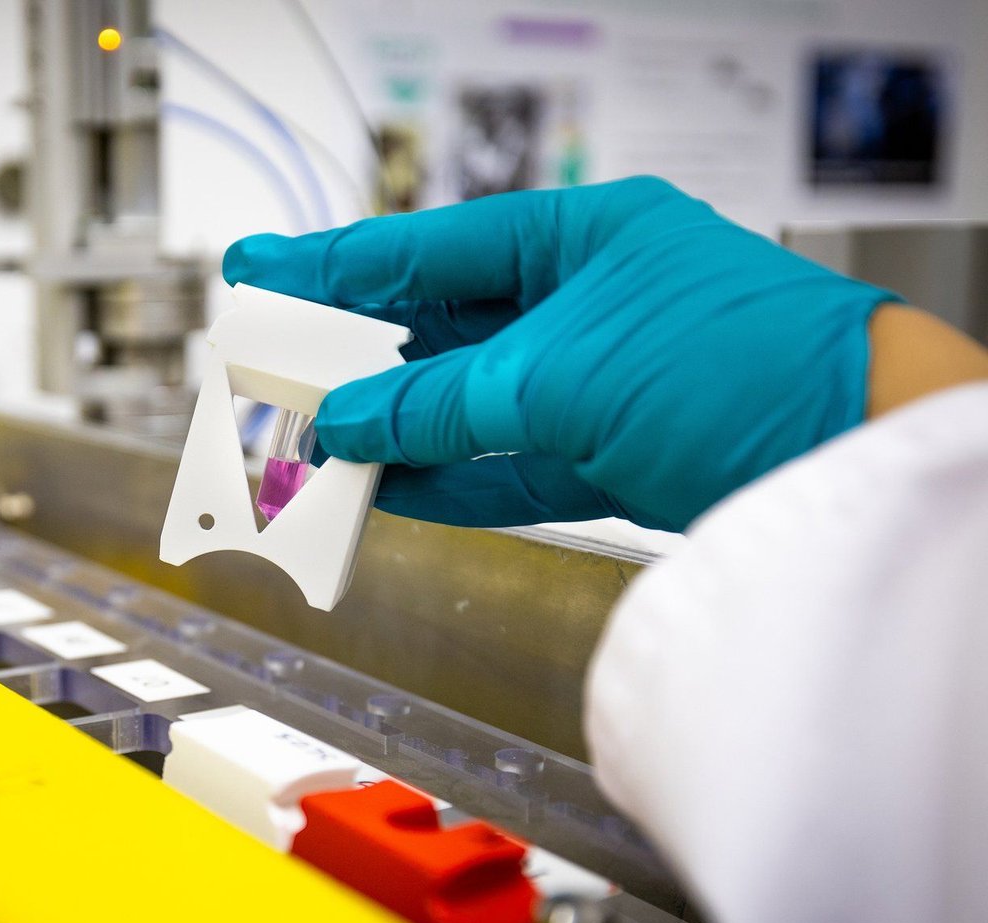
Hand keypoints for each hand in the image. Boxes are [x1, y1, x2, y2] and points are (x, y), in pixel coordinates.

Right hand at [223, 177, 896, 531]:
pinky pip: (498, 466)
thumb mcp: (561, 373)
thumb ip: (439, 402)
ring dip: (389, 431)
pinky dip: (440, 480)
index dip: (336, 265)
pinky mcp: (605, 458)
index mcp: (580, 239)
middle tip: (272, 373)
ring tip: (310, 445)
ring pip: (462, 406)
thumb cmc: (746, 368)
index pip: (430, 249)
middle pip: (439, 330)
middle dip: (354, 358)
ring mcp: (593, 383)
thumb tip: (348, 420)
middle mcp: (582, 304)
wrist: (852, 456)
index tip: (265, 269)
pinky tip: (381, 488)